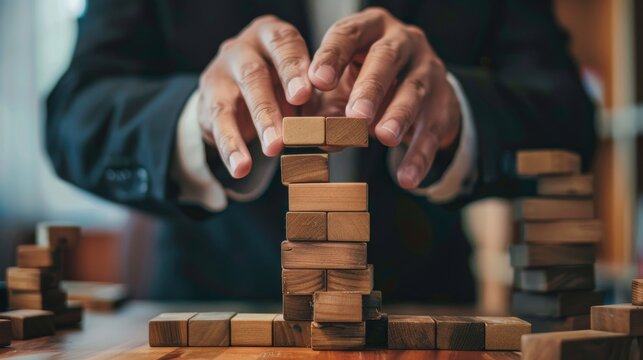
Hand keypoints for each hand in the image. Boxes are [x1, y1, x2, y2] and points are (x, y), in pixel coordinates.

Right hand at [198, 15, 311, 177]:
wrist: (237, 90)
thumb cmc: (281, 83)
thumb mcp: (300, 82)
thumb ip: (315, 98)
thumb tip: (337, 129)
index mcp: (272, 36)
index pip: (283, 43)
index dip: (293, 68)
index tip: (305, 94)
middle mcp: (243, 49)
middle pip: (254, 74)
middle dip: (272, 103)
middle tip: (290, 129)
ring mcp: (221, 73)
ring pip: (235, 98)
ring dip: (255, 126)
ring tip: (273, 150)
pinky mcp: (207, 100)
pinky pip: (218, 124)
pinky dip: (231, 148)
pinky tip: (241, 168)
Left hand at [309, 8, 461, 188]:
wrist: (418, 92)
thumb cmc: (365, 83)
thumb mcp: (340, 90)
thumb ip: (324, 109)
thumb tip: (316, 135)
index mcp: (369, 29)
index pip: (349, 34)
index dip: (333, 56)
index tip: (317, 81)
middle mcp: (402, 41)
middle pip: (386, 58)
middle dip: (370, 87)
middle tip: (355, 114)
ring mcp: (428, 69)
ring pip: (415, 90)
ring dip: (399, 114)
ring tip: (384, 137)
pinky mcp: (444, 102)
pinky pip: (432, 129)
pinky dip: (419, 155)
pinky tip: (406, 177)